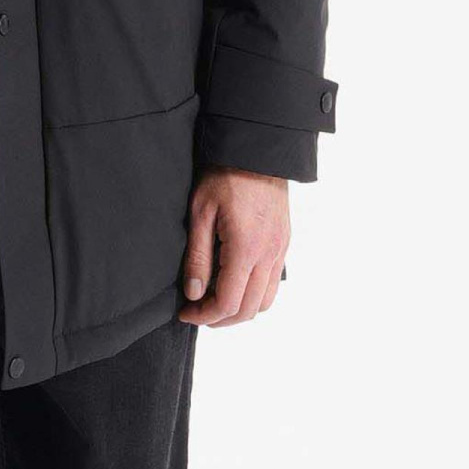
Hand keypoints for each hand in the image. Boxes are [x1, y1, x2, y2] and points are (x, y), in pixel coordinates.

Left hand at [178, 167, 291, 325]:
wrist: (256, 150)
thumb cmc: (225, 175)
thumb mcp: (200, 214)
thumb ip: (197, 258)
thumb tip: (194, 293)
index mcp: (246, 249)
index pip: (227, 303)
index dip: (203, 316)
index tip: (185, 312)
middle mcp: (269, 255)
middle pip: (248, 310)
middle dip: (220, 319)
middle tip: (196, 311)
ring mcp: (280, 250)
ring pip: (265, 301)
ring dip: (240, 309)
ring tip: (213, 300)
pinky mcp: (283, 243)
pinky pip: (273, 283)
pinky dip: (255, 294)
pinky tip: (233, 282)